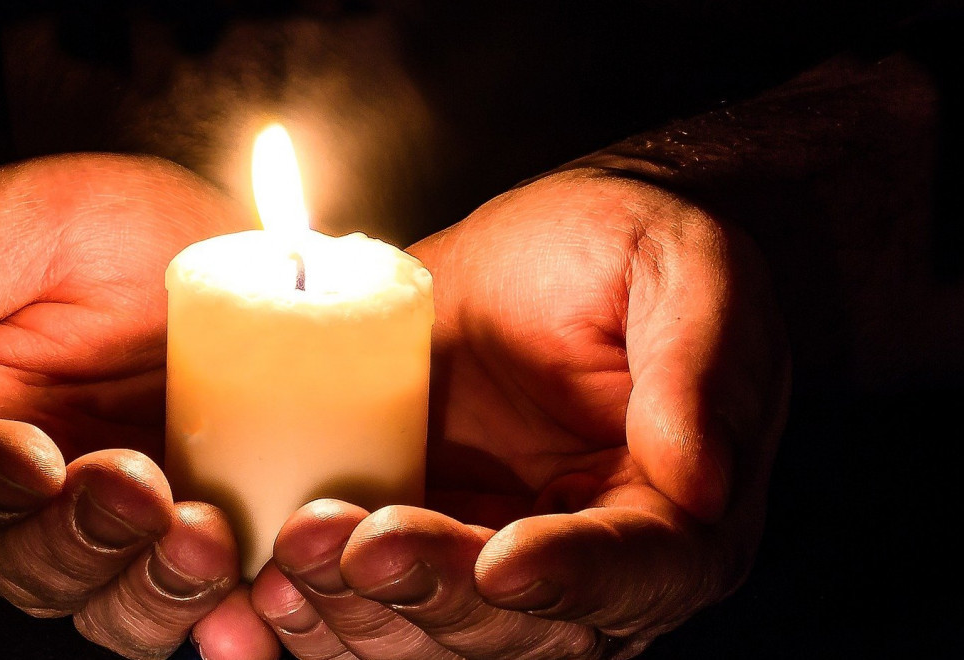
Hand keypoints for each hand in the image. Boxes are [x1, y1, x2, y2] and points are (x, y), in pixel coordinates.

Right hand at [0, 155, 279, 659]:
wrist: (258, 251)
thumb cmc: (126, 227)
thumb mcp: (31, 223)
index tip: (31, 462)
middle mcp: (31, 494)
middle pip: (18, 562)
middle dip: (74, 540)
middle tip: (137, 487)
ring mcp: (121, 531)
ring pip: (103, 606)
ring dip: (147, 588)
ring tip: (207, 534)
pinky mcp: (202, 546)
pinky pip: (196, 610)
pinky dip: (219, 610)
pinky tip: (252, 581)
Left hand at [251, 168, 789, 657]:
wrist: (551, 248)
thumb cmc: (631, 250)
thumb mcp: (689, 269)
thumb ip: (700, 365)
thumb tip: (700, 480)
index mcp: (674, 519)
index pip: (636, 575)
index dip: (570, 580)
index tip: (503, 562)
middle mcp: (584, 570)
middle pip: (515, 628)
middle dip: (431, 594)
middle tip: (355, 542)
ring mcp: (489, 565)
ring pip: (430, 637)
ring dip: (356, 614)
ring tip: (291, 560)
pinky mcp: (416, 544)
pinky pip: (366, 606)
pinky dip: (315, 610)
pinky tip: (263, 586)